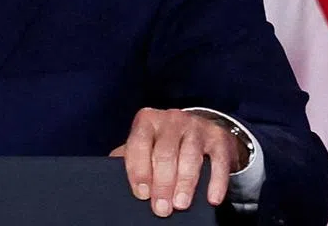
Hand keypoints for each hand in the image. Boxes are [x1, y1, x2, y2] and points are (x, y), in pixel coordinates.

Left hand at [110, 108, 246, 217]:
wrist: (203, 131)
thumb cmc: (166, 143)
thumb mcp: (146, 144)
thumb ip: (129, 156)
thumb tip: (109, 174)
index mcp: (147, 121)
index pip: (139, 144)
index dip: (139, 170)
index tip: (141, 194)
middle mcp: (171, 119)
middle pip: (164, 153)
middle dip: (162, 183)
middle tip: (161, 209)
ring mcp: (196, 127)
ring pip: (190, 156)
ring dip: (185, 183)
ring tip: (180, 204)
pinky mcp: (219, 138)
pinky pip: (217, 161)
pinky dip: (216, 181)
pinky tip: (211, 198)